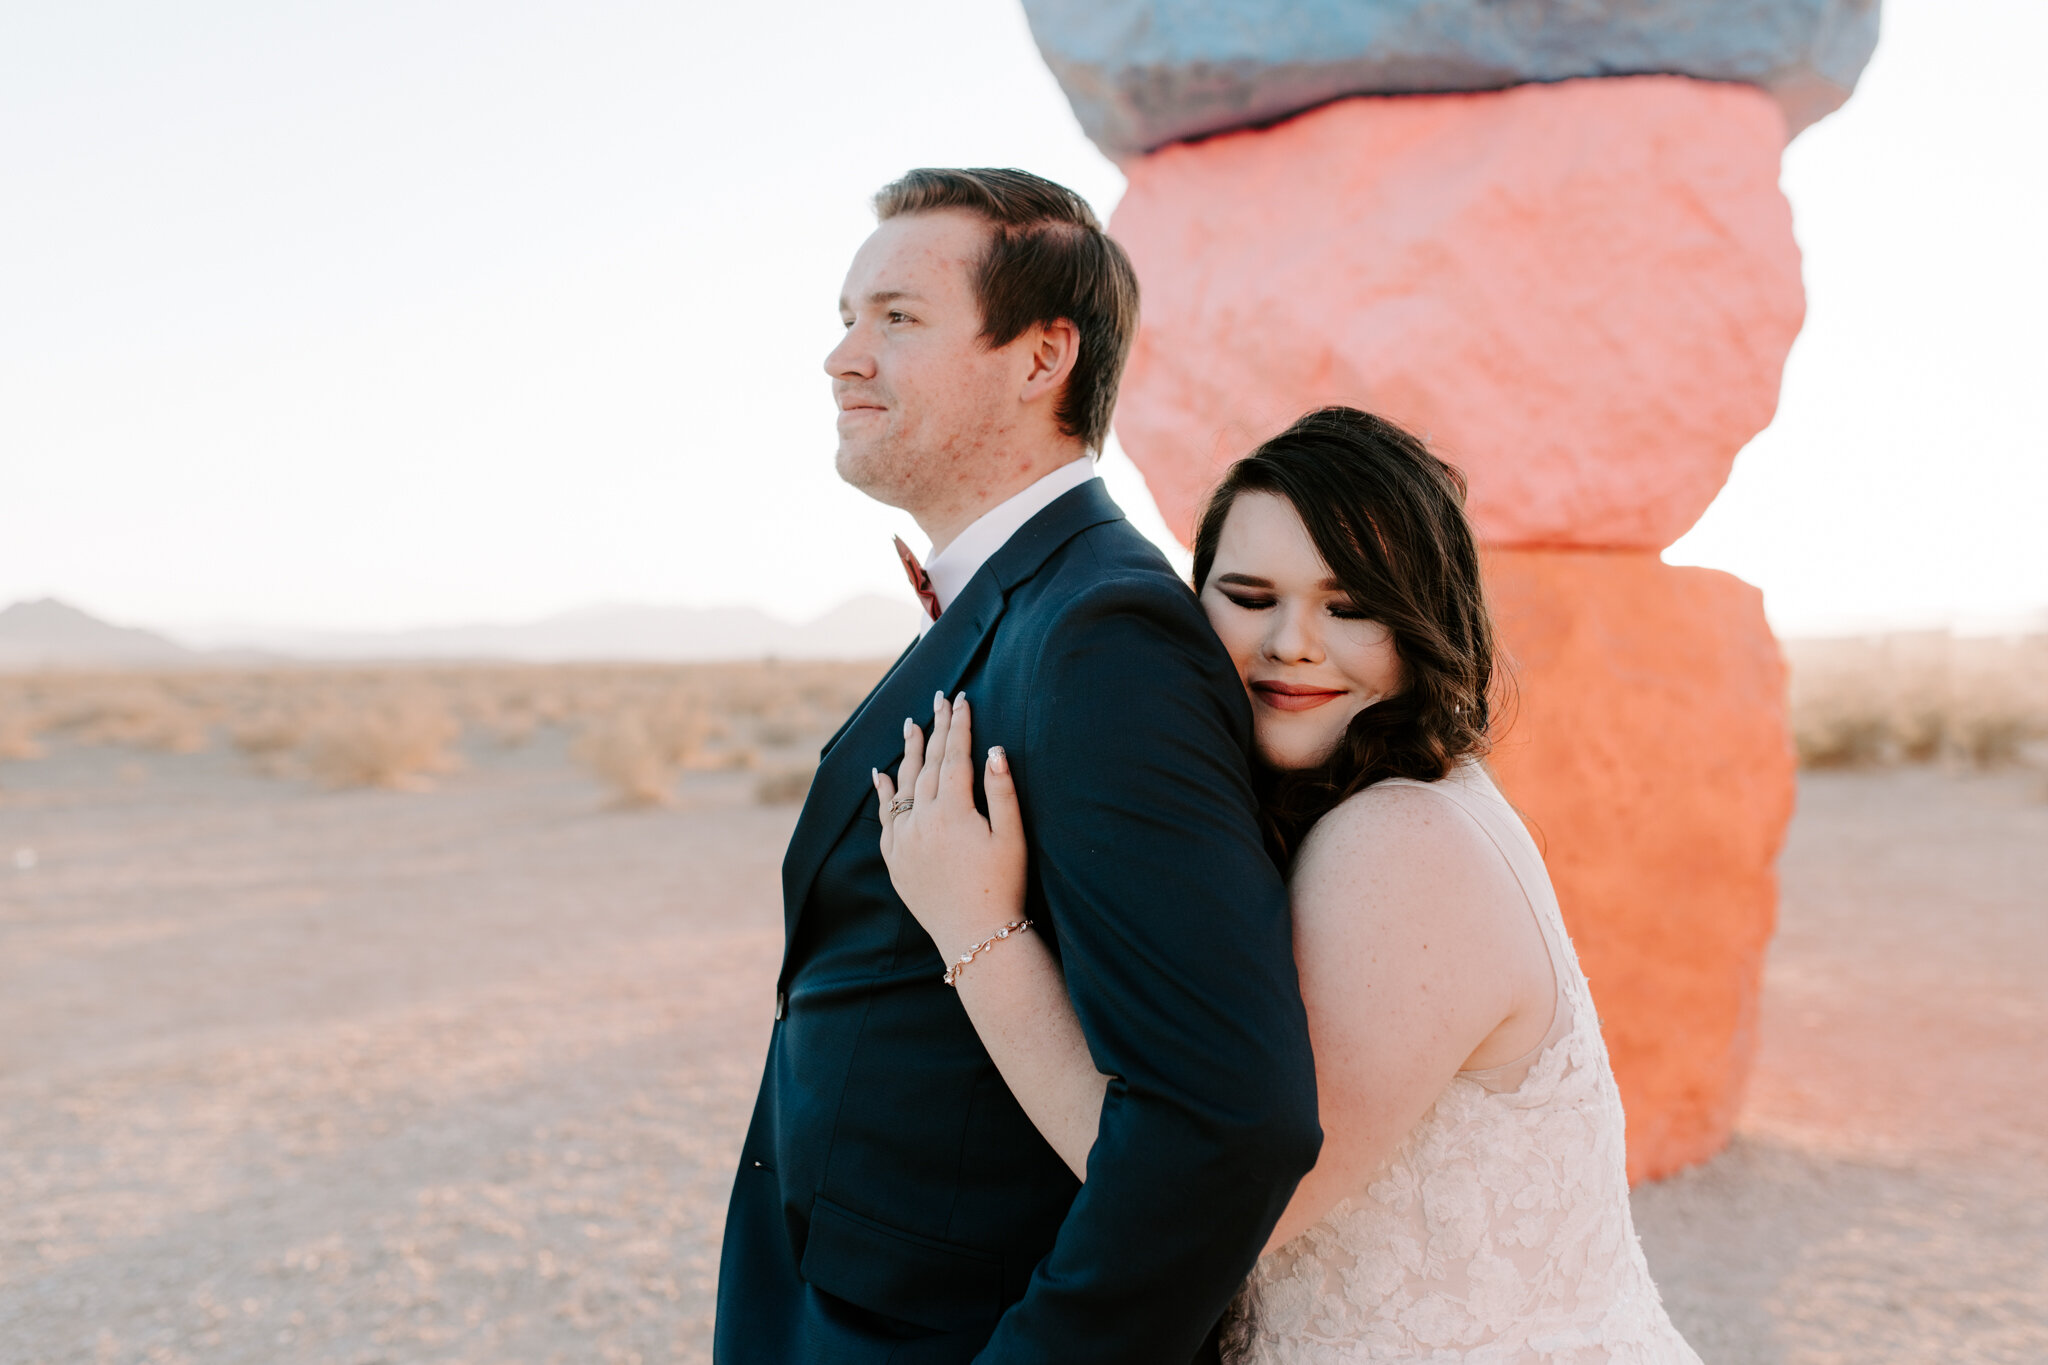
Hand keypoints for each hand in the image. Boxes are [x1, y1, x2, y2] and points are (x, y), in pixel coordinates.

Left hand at [873, 692, 1027, 963]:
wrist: (976, 936)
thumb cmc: (1002, 886)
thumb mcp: (1012, 837)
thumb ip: (1002, 790)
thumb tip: (994, 749)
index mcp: (953, 811)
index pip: (954, 756)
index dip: (959, 726)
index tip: (962, 700)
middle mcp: (922, 821)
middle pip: (928, 764)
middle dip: (935, 729)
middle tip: (939, 700)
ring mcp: (904, 840)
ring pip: (903, 785)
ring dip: (908, 753)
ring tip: (910, 724)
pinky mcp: (895, 859)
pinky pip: (884, 818)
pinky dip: (882, 793)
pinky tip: (880, 775)